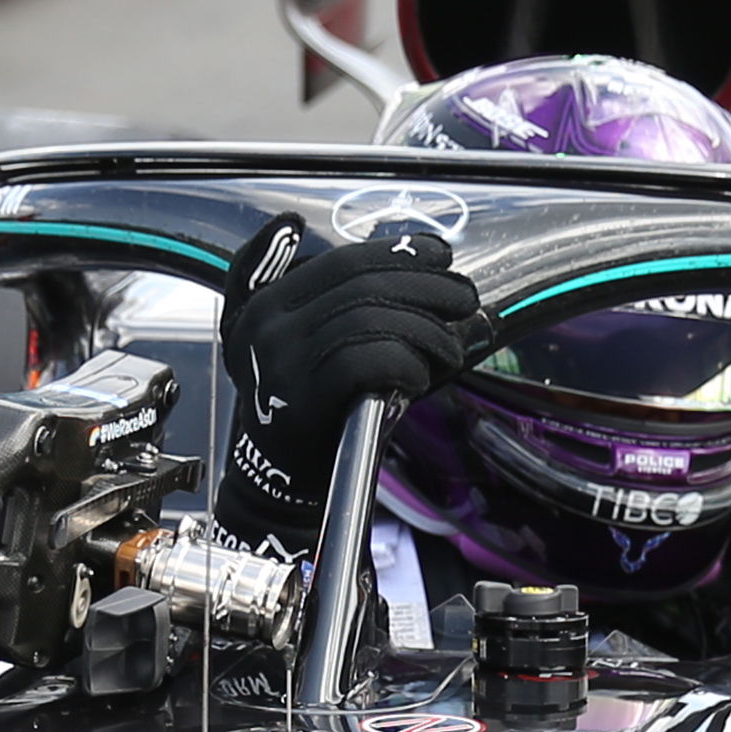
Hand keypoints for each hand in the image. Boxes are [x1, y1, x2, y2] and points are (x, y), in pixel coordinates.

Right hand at [220, 220, 479, 527]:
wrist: (277, 482)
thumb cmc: (310, 408)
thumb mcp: (302, 342)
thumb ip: (336, 294)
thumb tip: (416, 249)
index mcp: (269, 302)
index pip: (343, 261)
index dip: (398, 255)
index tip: (440, 257)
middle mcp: (267, 325)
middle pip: (362, 284)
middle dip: (426, 287)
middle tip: (464, 300)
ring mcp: (282, 361)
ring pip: (370, 320)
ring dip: (426, 331)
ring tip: (449, 348)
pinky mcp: (304, 399)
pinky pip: (369, 362)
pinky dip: (406, 365)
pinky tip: (419, 379)